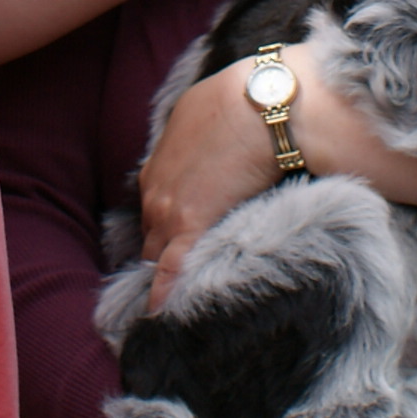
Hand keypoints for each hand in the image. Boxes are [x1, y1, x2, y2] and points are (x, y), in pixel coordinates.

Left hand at [141, 56, 416, 306]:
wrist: (265, 104)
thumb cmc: (250, 99)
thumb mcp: (216, 106)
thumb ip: (212, 131)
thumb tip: (237, 134)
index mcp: (165, 158)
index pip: (158, 204)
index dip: (167, 224)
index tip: (173, 240)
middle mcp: (156, 186)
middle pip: (151, 231)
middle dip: (161, 251)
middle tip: (176, 274)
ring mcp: (168, 208)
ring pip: (158, 252)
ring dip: (167, 271)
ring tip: (178, 299)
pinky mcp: (189, 227)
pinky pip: (170, 271)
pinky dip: (165, 295)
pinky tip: (162, 318)